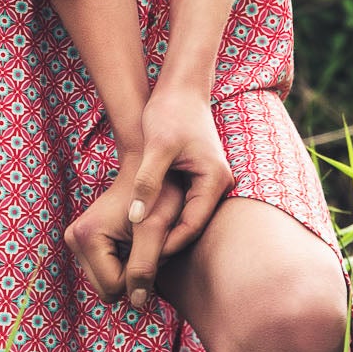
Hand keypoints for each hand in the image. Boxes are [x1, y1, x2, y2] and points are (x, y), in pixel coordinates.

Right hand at [64, 156, 187, 307]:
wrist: (151, 167)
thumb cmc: (158, 193)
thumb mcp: (155, 229)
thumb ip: (145, 266)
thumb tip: (136, 302)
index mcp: (85, 236)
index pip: (114, 286)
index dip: (140, 274)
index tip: (154, 247)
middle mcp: (73, 238)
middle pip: (107, 288)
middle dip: (134, 273)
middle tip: (151, 245)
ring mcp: (77, 239)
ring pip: (108, 282)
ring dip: (132, 268)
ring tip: (145, 241)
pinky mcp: (85, 240)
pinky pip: (107, 270)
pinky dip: (127, 262)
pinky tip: (137, 240)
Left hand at [123, 85, 233, 307]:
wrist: (181, 87)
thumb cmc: (171, 112)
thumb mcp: (157, 147)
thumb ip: (147, 182)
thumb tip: (135, 219)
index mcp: (214, 180)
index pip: (192, 226)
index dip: (167, 244)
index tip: (142, 260)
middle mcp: (217, 185)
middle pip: (192, 227)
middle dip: (167, 244)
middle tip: (140, 264)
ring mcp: (209, 182)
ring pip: (187, 218)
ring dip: (166, 232)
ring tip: (138, 250)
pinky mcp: (198, 178)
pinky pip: (184, 206)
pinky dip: (166, 217)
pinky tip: (144, 225)